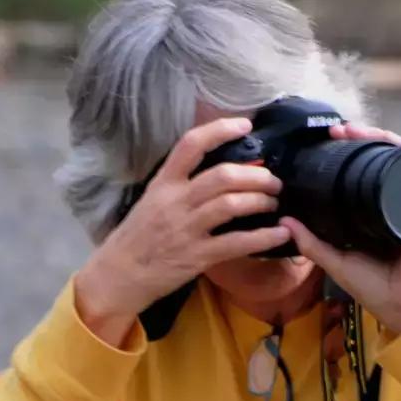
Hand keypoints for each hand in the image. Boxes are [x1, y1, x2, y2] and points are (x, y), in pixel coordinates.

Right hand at [74, 116, 290, 344]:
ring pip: (232, 205)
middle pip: (222, 176)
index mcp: (163, 183)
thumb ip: (180, 185)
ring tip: (274, 202)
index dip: (220, 130)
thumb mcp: (151, 200)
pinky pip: (237, 243)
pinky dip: (264, 236)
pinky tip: (281, 233)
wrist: (118, 275)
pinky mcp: (197, 256)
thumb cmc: (137, 238)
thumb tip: (219, 172)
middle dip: (256, 175)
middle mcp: (175, 202)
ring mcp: (186, 229)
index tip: (245, 125)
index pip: (191, 145)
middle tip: (272, 180)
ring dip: (261, 200)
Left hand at [282, 124, 400, 334]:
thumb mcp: (336, 263)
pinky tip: (394, 143)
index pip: (359, 173)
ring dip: (381, 140)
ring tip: (359, 132)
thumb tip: (284, 222)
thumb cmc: (375, 288)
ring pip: (398, 159)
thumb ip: (311, 244)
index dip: (346, 155)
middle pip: (380, 159)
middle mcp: (390, 202)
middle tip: (340, 130)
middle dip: (363, 138)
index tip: (326, 142)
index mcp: (369, 212)